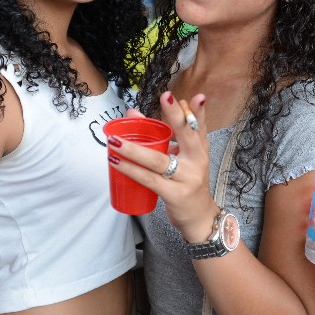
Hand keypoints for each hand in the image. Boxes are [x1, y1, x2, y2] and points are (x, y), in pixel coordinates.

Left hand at [107, 92, 216, 242]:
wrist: (200, 218)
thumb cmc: (187, 183)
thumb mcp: (182, 159)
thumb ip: (163, 137)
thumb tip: (132, 114)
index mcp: (200, 150)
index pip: (199, 126)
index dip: (197, 110)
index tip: (195, 95)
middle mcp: (197, 161)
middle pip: (186, 135)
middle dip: (175, 116)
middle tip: (165, 97)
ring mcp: (187, 179)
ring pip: (158, 161)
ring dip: (134, 150)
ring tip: (115, 141)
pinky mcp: (175, 195)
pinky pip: (150, 180)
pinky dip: (132, 171)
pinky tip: (117, 163)